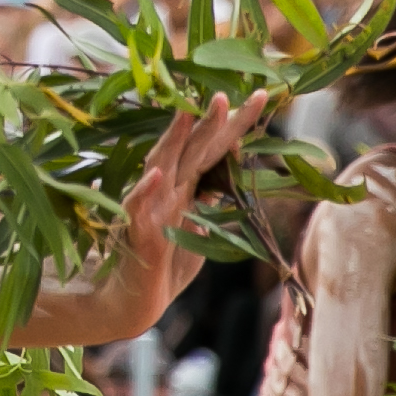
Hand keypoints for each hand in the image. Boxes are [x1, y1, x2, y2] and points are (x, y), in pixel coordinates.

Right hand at [100, 87, 277, 316]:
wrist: (134, 302)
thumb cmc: (167, 262)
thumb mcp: (200, 226)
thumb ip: (212, 195)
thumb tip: (233, 164)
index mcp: (186, 185)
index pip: (214, 147)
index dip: (236, 123)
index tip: (262, 95)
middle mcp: (167, 188)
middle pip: (191, 148)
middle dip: (209, 122)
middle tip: (225, 94)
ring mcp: (149, 207)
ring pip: (162, 166)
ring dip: (174, 141)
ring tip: (187, 114)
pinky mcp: (134, 231)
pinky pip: (137, 208)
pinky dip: (146, 190)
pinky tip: (156, 175)